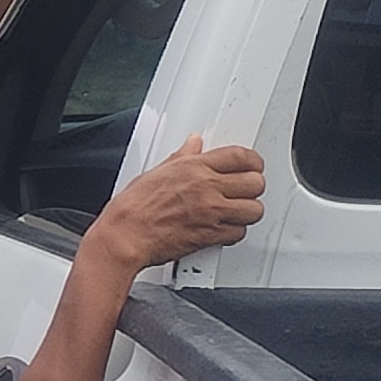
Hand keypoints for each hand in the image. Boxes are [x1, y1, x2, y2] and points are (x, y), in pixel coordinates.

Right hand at [86, 134, 264, 274]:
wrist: (126, 236)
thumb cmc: (134, 207)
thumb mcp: (157, 171)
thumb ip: (182, 156)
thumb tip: (193, 144)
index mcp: (194, 167)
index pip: (241, 156)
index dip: (253, 162)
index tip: (252, 166)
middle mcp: (207, 188)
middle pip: (255, 182)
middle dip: (253, 186)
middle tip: (245, 189)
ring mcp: (211, 213)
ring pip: (254, 209)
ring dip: (248, 210)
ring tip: (238, 210)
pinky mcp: (210, 236)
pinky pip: (239, 233)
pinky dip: (235, 231)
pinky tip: (224, 227)